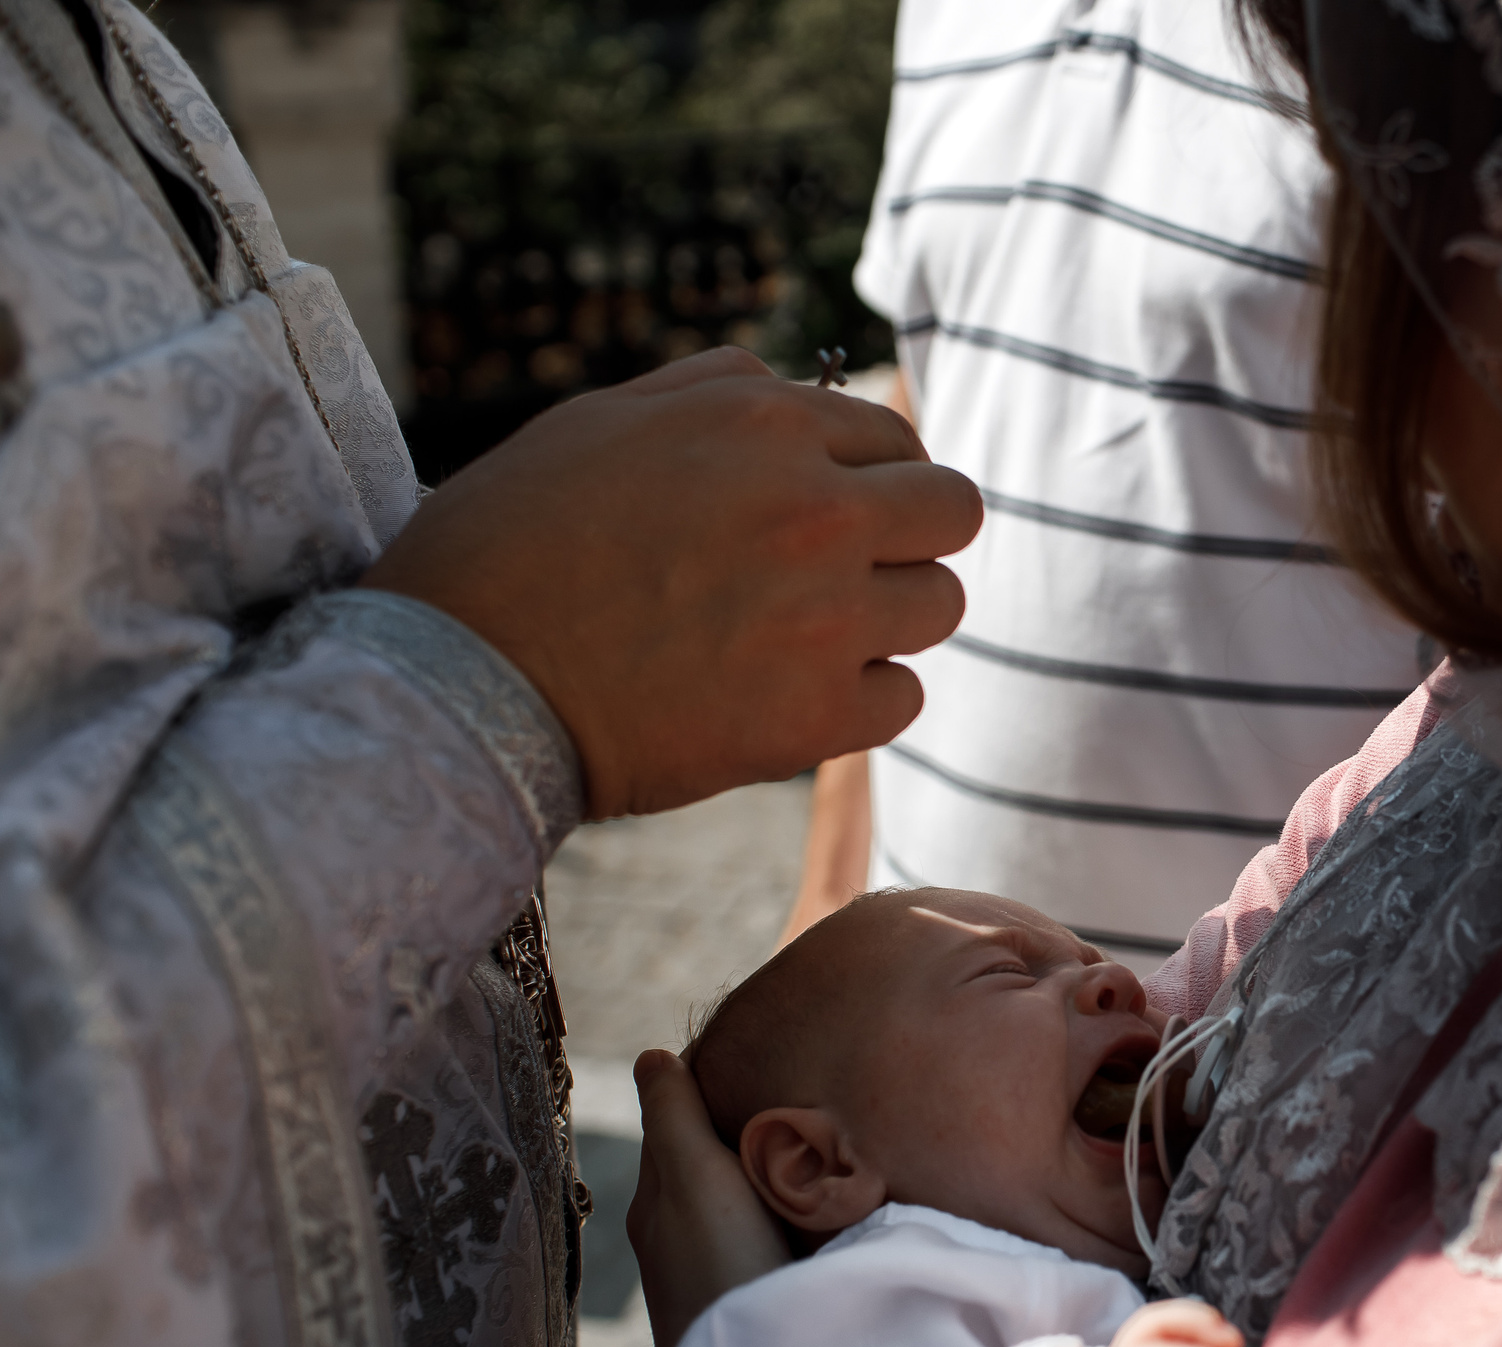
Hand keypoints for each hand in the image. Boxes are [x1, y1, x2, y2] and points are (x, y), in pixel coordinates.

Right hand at [364, 348, 976, 820]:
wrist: (455, 682)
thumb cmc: (507, 546)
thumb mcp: (599, 422)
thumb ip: (715, 394)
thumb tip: (796, 385)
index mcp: (764, 423)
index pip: (898, 438)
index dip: (874, 480)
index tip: (837, 519)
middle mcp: (814, 509)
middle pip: (955, 512)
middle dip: (912, 540)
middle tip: (851, 575)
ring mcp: (824, 616)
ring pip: (941, 606)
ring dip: (888, 622)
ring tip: (805, 639)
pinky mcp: (815, 716)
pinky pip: (903, 698)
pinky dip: (858, 704)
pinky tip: (787, 699)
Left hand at [626, 1049, 789, 1346]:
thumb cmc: (719, 1267)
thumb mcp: (693, 1178)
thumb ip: (675, 1117)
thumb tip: (652, 1056)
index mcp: (660, 1196)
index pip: (679, 1117)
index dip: (715, 1079)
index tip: (766, 1044)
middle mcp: (682, 1231)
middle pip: (714, 1154)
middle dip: (747, 1120)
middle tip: (803, 1083)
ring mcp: (719, 1266)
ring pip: (744, 1194)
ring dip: (772, 1165)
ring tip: (818, 1136)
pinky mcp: (755, 1293)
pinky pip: (770, 1229)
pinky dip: (790, 1205)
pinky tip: (821, 1202)